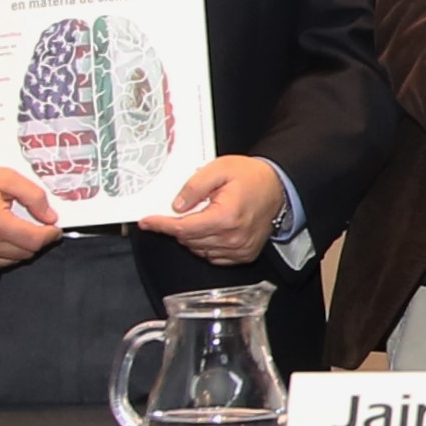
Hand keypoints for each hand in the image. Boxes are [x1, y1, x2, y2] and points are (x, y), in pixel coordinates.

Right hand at [0, 163, 63, 271]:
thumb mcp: (4, 178)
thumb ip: (33, 196)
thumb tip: (49, 215)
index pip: (34, 241)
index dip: (49, 235)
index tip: (53, 228)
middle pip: (25, 253)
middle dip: (35, 240)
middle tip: (34, 225)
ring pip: (11, 261)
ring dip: (18, 248)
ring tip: (11, 228)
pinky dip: (1, 254)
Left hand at [158, 155, 288, 266]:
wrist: (278, 186)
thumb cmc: (252, 177)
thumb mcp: (219, 169)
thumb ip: (195, 186)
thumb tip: (177, 205)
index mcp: (226, 217)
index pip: (183, 228)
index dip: (161, 225)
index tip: (147, 222)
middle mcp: (232, 237)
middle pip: (188, 240)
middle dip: (178, 225)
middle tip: (186, 208)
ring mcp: (239, 249)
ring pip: (198, 249)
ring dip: (192, 235)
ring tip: (204, 215)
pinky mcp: (243, 255)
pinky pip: (213, 256)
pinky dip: (205, 244)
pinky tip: (211, 228)